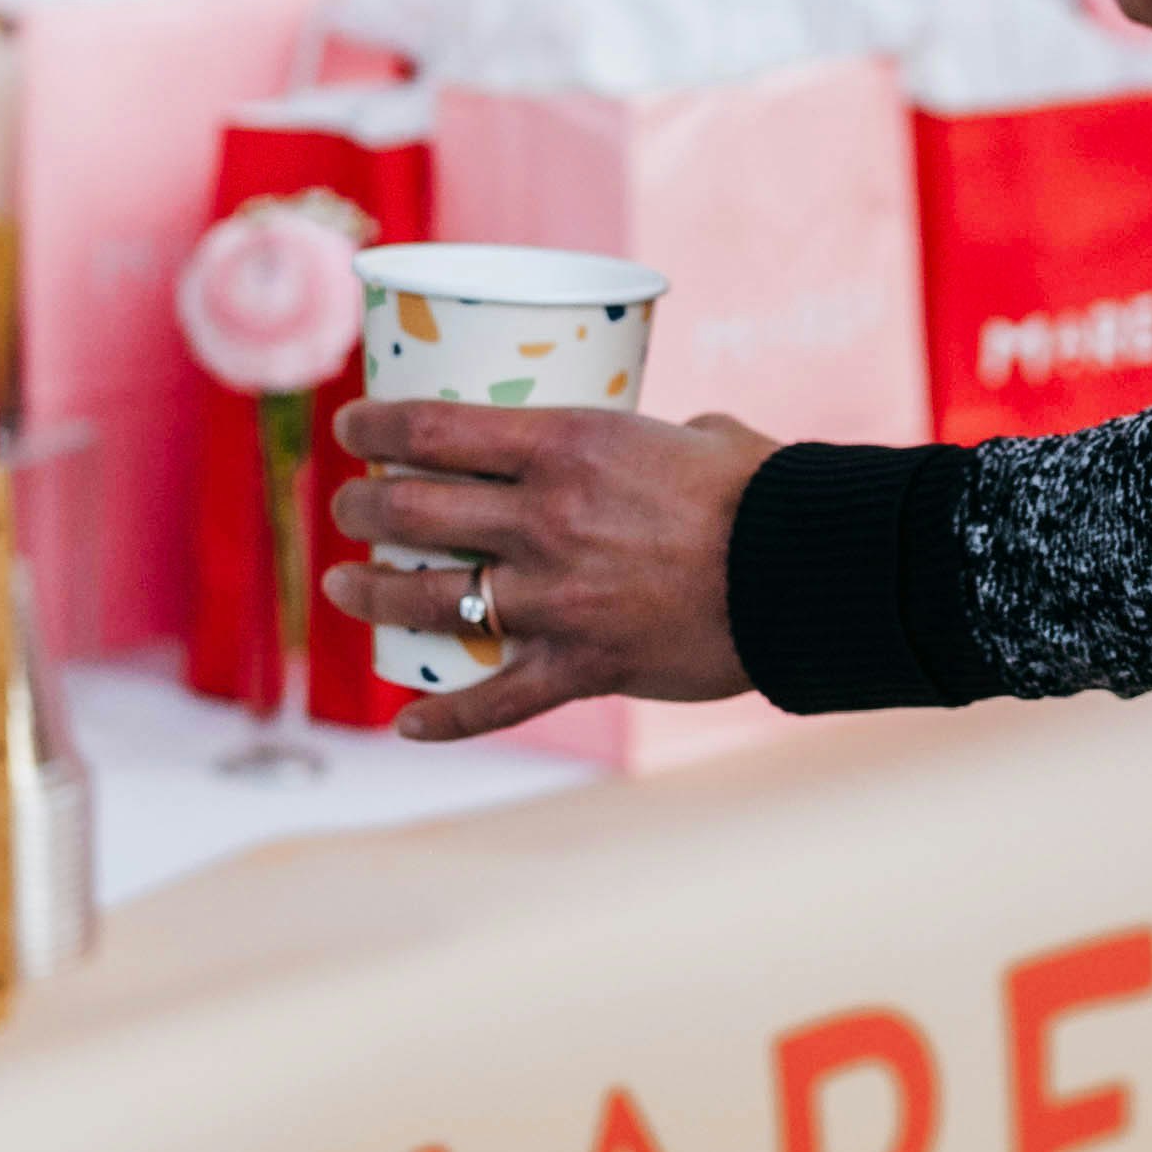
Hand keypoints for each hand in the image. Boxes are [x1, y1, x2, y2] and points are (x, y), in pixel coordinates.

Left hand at [325, 401, 776, 743]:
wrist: (808, 572)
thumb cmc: (767, 492)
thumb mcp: (701, 436)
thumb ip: (661, 435)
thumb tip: (673, 435)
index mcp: (566, 443)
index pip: (433, 429)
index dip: (375, 426)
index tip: (351, 428)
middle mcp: (544, 517)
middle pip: (414, 508)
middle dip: (364, 506)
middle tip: (349, 507)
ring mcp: (557, 596)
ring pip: (429, 596)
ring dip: (371, 590)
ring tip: (344, 586)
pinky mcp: (583, 664)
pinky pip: (494, 700)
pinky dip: (443, 719)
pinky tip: (406, 726)